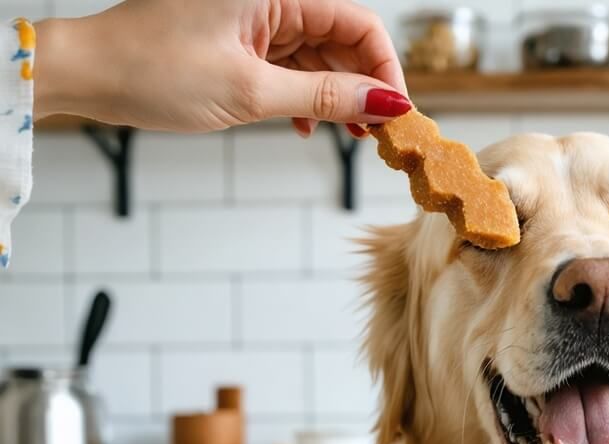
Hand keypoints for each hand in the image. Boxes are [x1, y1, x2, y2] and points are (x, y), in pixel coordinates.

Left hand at [34, 0, 409, 135]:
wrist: (88, 73)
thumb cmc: (152, 68)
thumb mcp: (250, 92)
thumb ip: (325, 97)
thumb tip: (386, 104)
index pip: (359, 22)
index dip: (385, 69)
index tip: (396, 113)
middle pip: (344, 38)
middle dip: (364, 85)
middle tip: (375, 133)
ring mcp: (254, 18)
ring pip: (320, 54)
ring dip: (335, 96)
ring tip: (344, 135)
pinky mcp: (240, 39)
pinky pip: (291, 65)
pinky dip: (304, 96)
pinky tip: (304, 127)